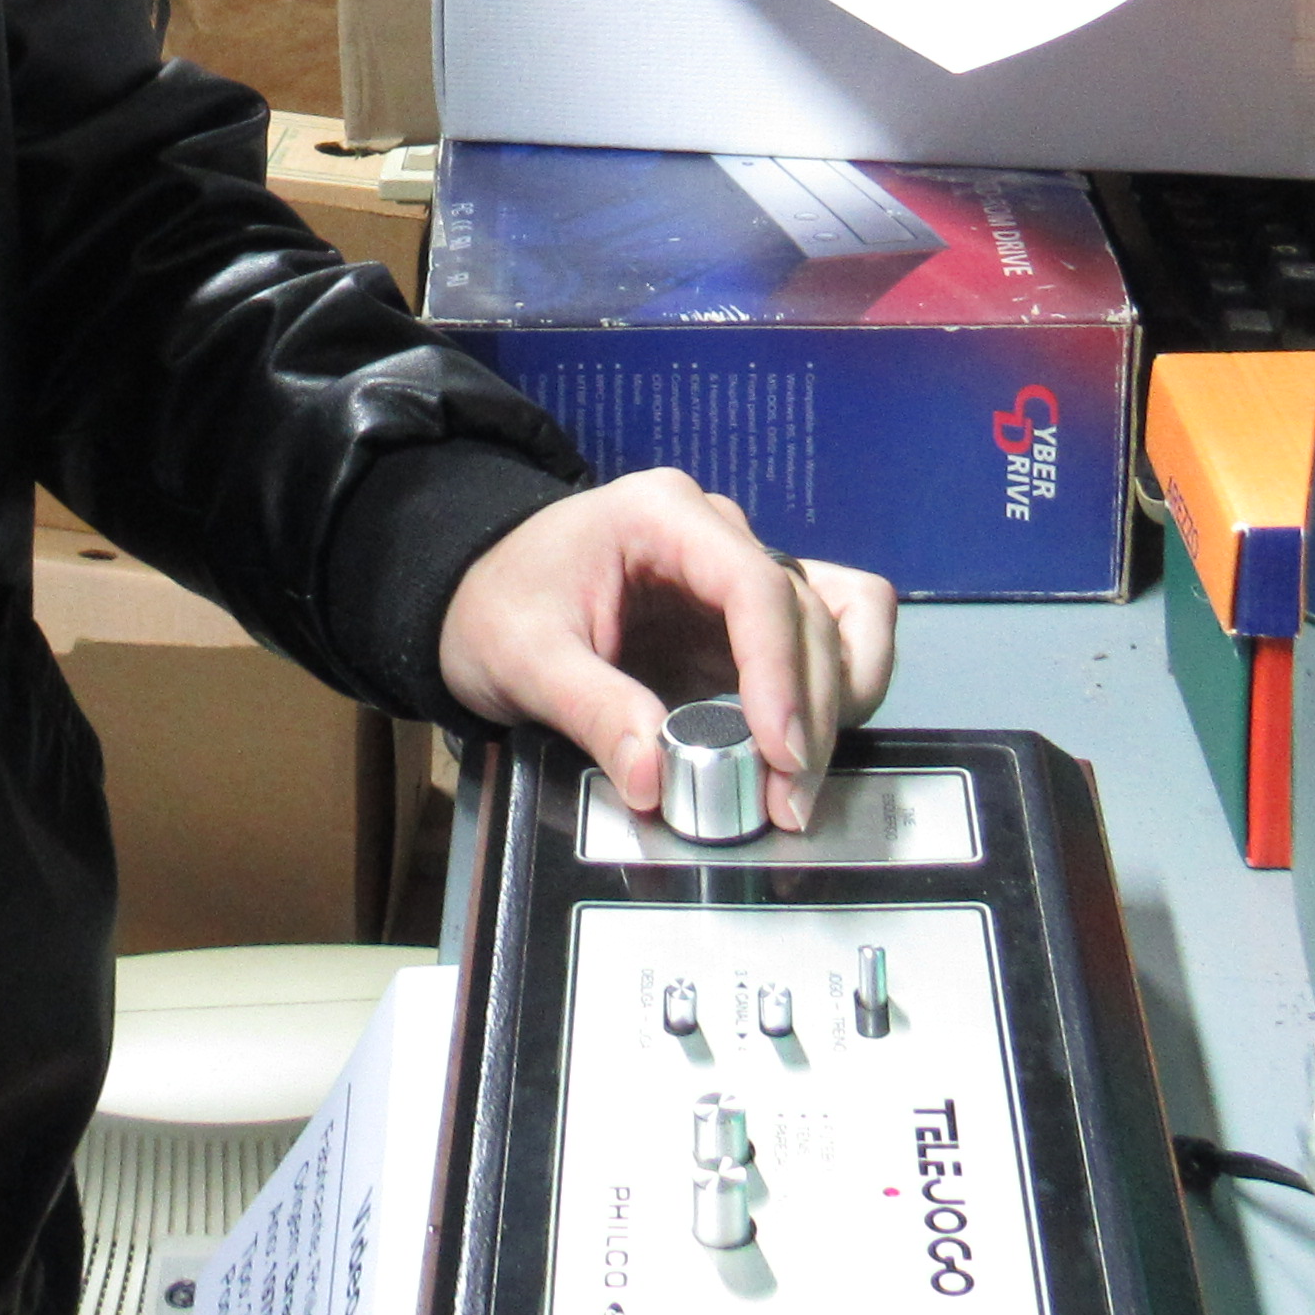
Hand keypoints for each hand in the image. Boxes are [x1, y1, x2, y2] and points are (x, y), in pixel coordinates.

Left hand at [438, 471, 897, 833]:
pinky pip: (827, 631)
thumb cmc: (494, 606)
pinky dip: (841, 680)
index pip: (754, 584)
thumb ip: (593, 711)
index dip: (780, 671)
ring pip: (831, 624)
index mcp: (661, 515)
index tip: (782, 750)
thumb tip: (656, 782)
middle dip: (808, 712)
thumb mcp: (524, 658)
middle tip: (788, 799)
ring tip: (801, 780)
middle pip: (802, 614)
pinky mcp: (743, 617)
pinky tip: (820, 736)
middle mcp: (715, 531)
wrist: (473, 594)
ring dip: (835, 702)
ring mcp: (736, 571)